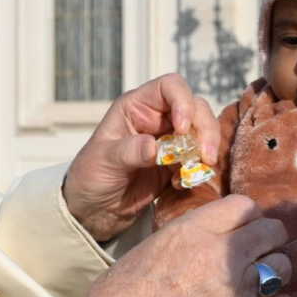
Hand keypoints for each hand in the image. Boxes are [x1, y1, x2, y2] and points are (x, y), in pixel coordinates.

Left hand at [64, 74, 219, 239]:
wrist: (93, 210)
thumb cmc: (89, 176)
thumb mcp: (103, 161)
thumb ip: (128, 152)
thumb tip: (154, 148)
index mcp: (136, 107)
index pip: (169, 86)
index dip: (182, 101)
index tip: (182, 127)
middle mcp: (156, 119)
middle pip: (195, 108)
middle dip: (206, 129)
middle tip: (206, 155)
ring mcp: (169, 142)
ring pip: (203, 133)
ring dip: (207, 150)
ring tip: (200, 170)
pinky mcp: (176, 165)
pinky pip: (198, 161)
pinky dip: (198, 171)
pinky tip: (181, 185)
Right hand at [85, 195, 293, 296]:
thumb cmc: (123, 293)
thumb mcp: (155, 244)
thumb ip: (192, 236)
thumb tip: (214, 238)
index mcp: (195, 229)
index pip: (245, 205)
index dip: (247, 216)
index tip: (242, 227)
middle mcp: (222, 253)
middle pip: (272, 232)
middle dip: (267, 240)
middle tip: (256, 252)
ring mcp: (237, 288)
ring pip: (282, 267)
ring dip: (272, 272)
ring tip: (256, 281)